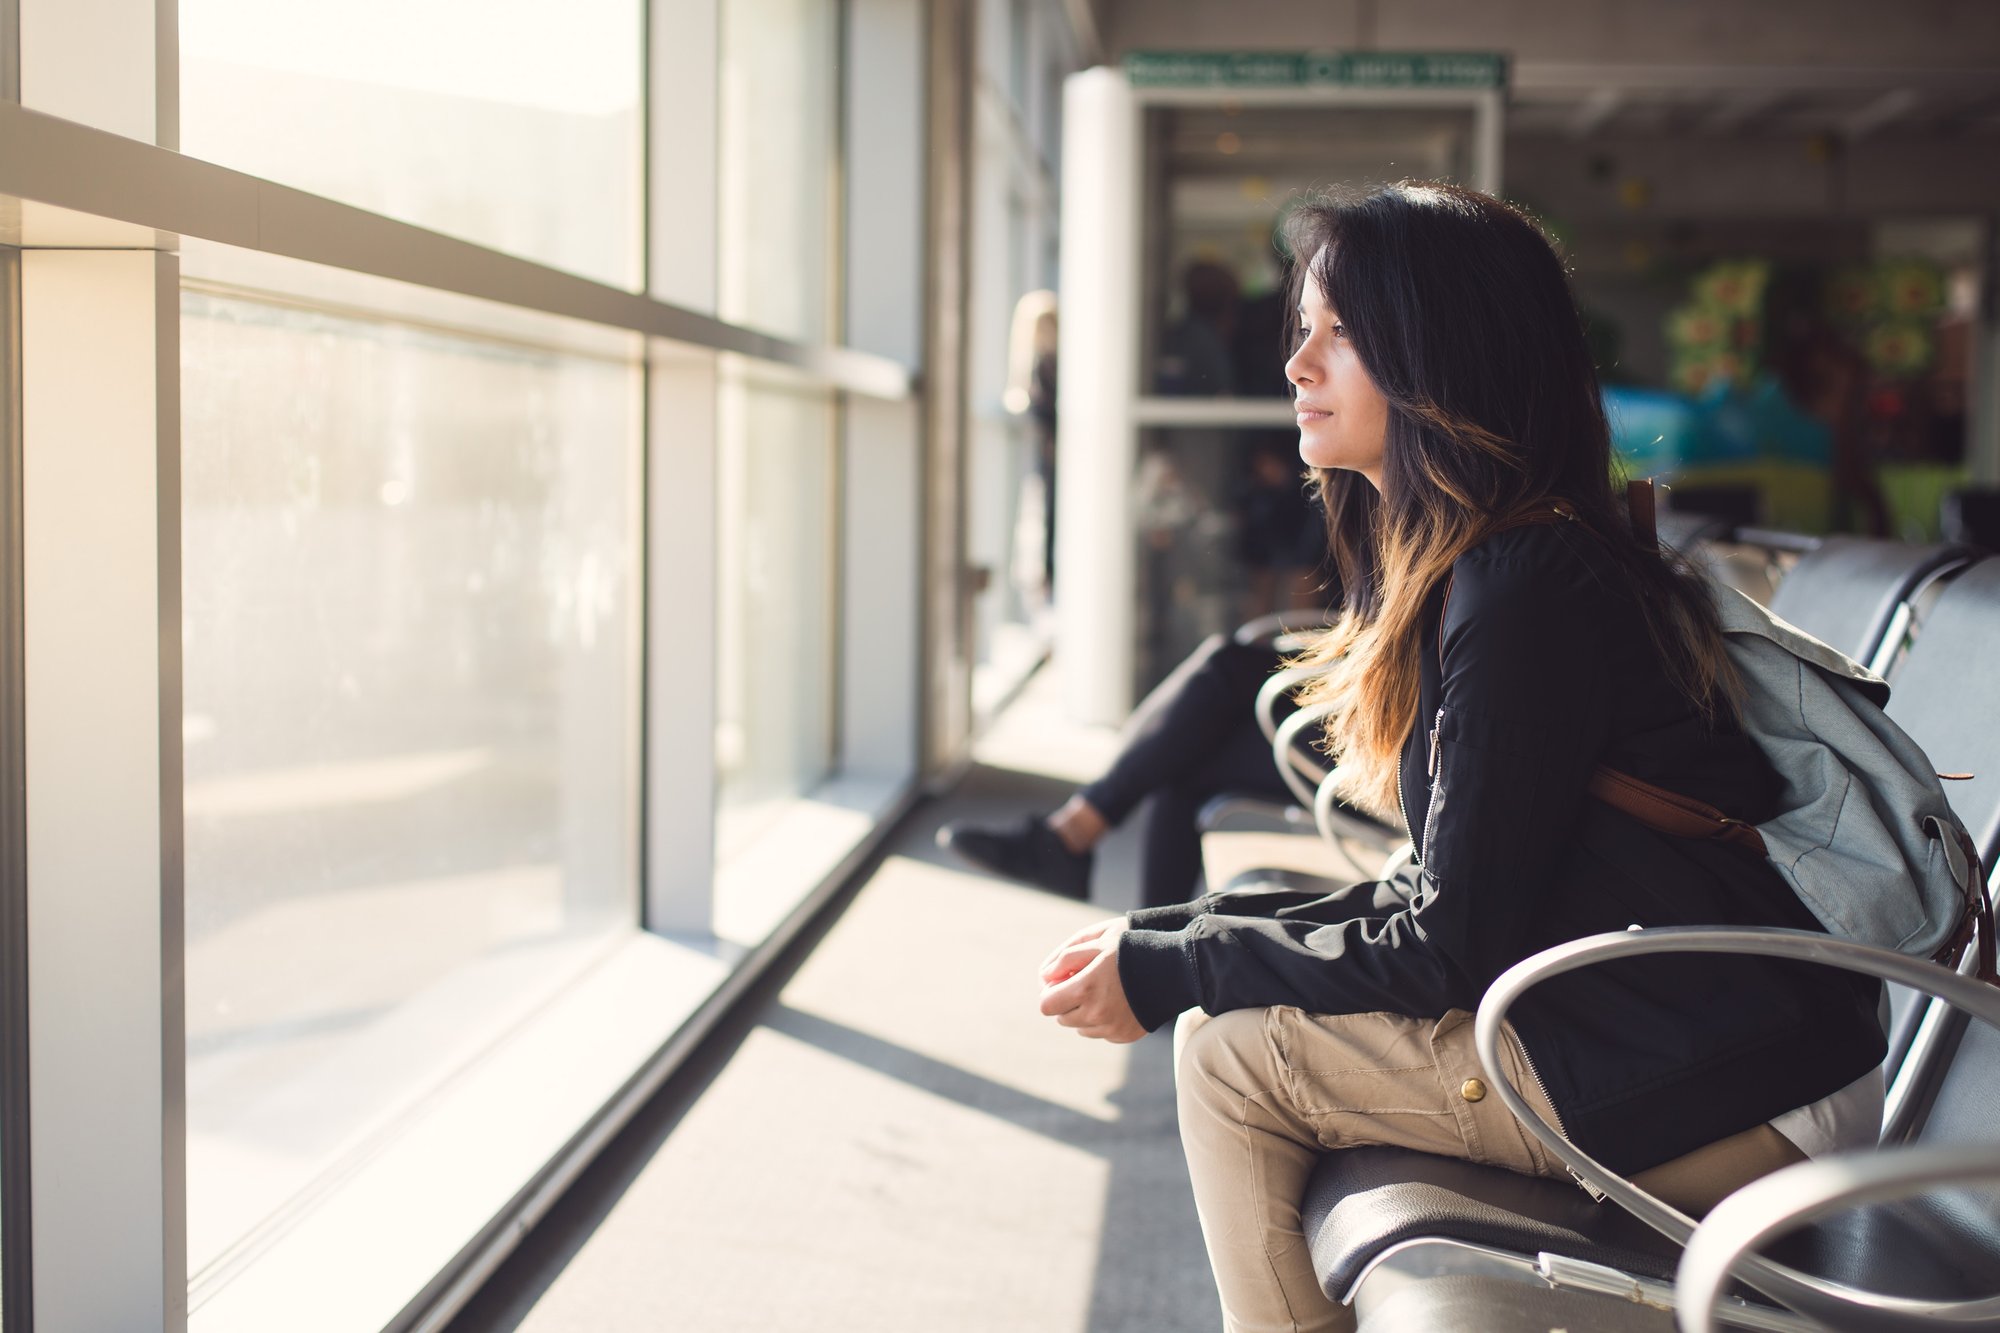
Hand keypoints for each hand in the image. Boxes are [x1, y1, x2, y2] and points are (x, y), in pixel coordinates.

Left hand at [1037, 922, 1144, 1042]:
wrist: (1173, 968)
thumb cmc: (1132, 949)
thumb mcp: (1097, 943)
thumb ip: (1065, 959)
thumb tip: (1044, 978)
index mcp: (1085, 989)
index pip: (1046, 1005)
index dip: (1050, 992)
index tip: (1060, 982)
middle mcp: (1096, 1014)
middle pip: (1062, 1018)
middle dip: (1067, 1001)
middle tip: (1083, 983)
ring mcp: (1111, 1028)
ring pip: (1080, 1027)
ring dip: (1083, 1013)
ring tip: (1102, 991)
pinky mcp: (1124, 1036)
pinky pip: (1100, 1033)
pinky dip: (1102, 1021)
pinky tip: (1117, 1002)